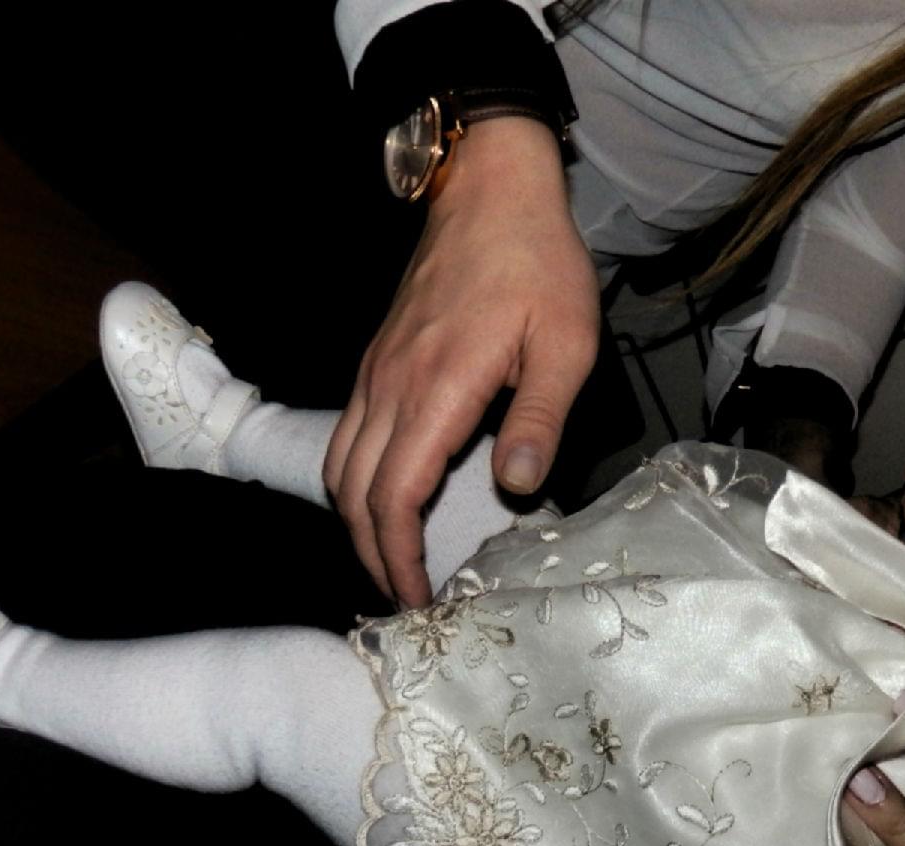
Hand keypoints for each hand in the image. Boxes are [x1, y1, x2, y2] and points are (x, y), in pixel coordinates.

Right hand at [325, 117, 600, 605]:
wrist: (490, 190)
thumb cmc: (537, 264)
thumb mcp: (565, 343)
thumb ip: (541, 418)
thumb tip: (518, 486)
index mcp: (438, 389)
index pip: (395, 495)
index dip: (399, 557)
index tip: (419, 597)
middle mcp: (391, 387)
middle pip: (353, 494)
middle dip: (370, 555)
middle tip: (404, 597)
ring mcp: (376, 373)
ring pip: (339, 467)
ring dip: (356, 523)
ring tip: (391, 561)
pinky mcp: (377, 363)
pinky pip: (346, 437)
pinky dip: (356, 485)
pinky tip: (384, 501)